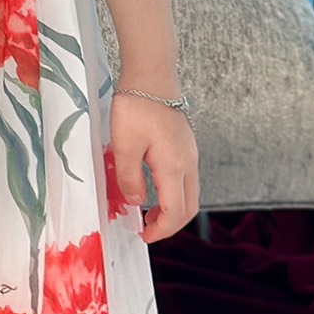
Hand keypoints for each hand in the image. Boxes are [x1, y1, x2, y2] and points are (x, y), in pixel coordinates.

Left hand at [110, 91, 198, 241]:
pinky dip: (174, 194)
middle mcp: (188, 163)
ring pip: (189, 194)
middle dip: (170, 226)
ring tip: (148, 214)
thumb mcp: (124, 146)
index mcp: (174, 167)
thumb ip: (129, 178)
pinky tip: (154, 191)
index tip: (142, 237)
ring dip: (173, 210)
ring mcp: (190, 154)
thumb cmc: (136, 108)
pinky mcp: (185, 146)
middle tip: (146, 231)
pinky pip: (186, 180)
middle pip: (188, 207)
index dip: (160, 230)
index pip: (175, 212)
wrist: (151, 76)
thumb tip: (137, 202)